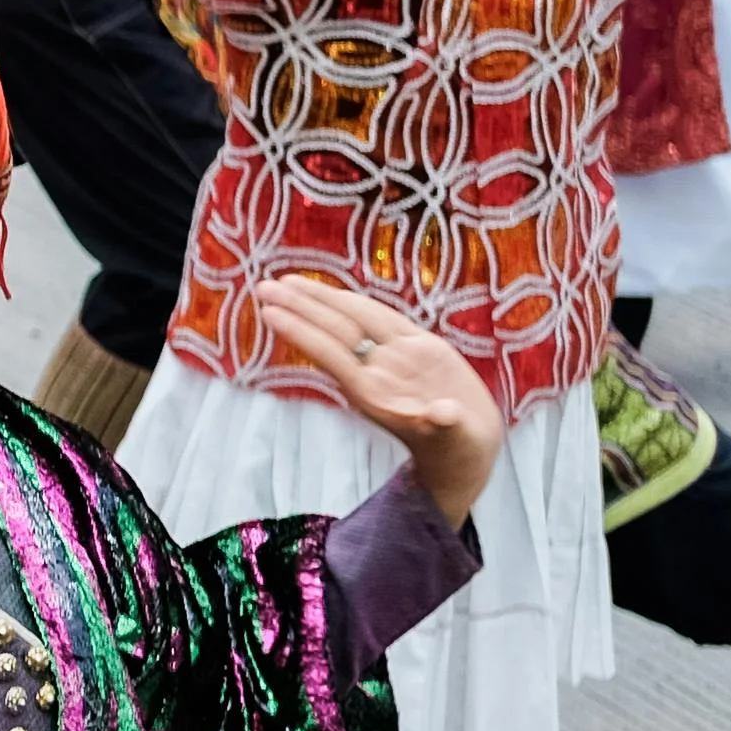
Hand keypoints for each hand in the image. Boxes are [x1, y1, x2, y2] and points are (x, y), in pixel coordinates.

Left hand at [257, 276, 503, 521]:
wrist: (467, 447)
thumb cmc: (456, 448)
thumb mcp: (454, 438)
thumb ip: (446, 423)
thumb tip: (442, 414)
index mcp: (376, 393)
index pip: (331, 353)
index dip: (302, 331)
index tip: (270, 312)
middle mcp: (380, 370)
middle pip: (335, 330)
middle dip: (300, 307)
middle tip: (263, 285)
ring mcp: (397, 357)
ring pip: (354, 320)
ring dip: (321, 299)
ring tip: (286, 282)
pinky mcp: (419, 348)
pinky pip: (384, 319)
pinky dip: (358, 305)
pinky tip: (334, 294)